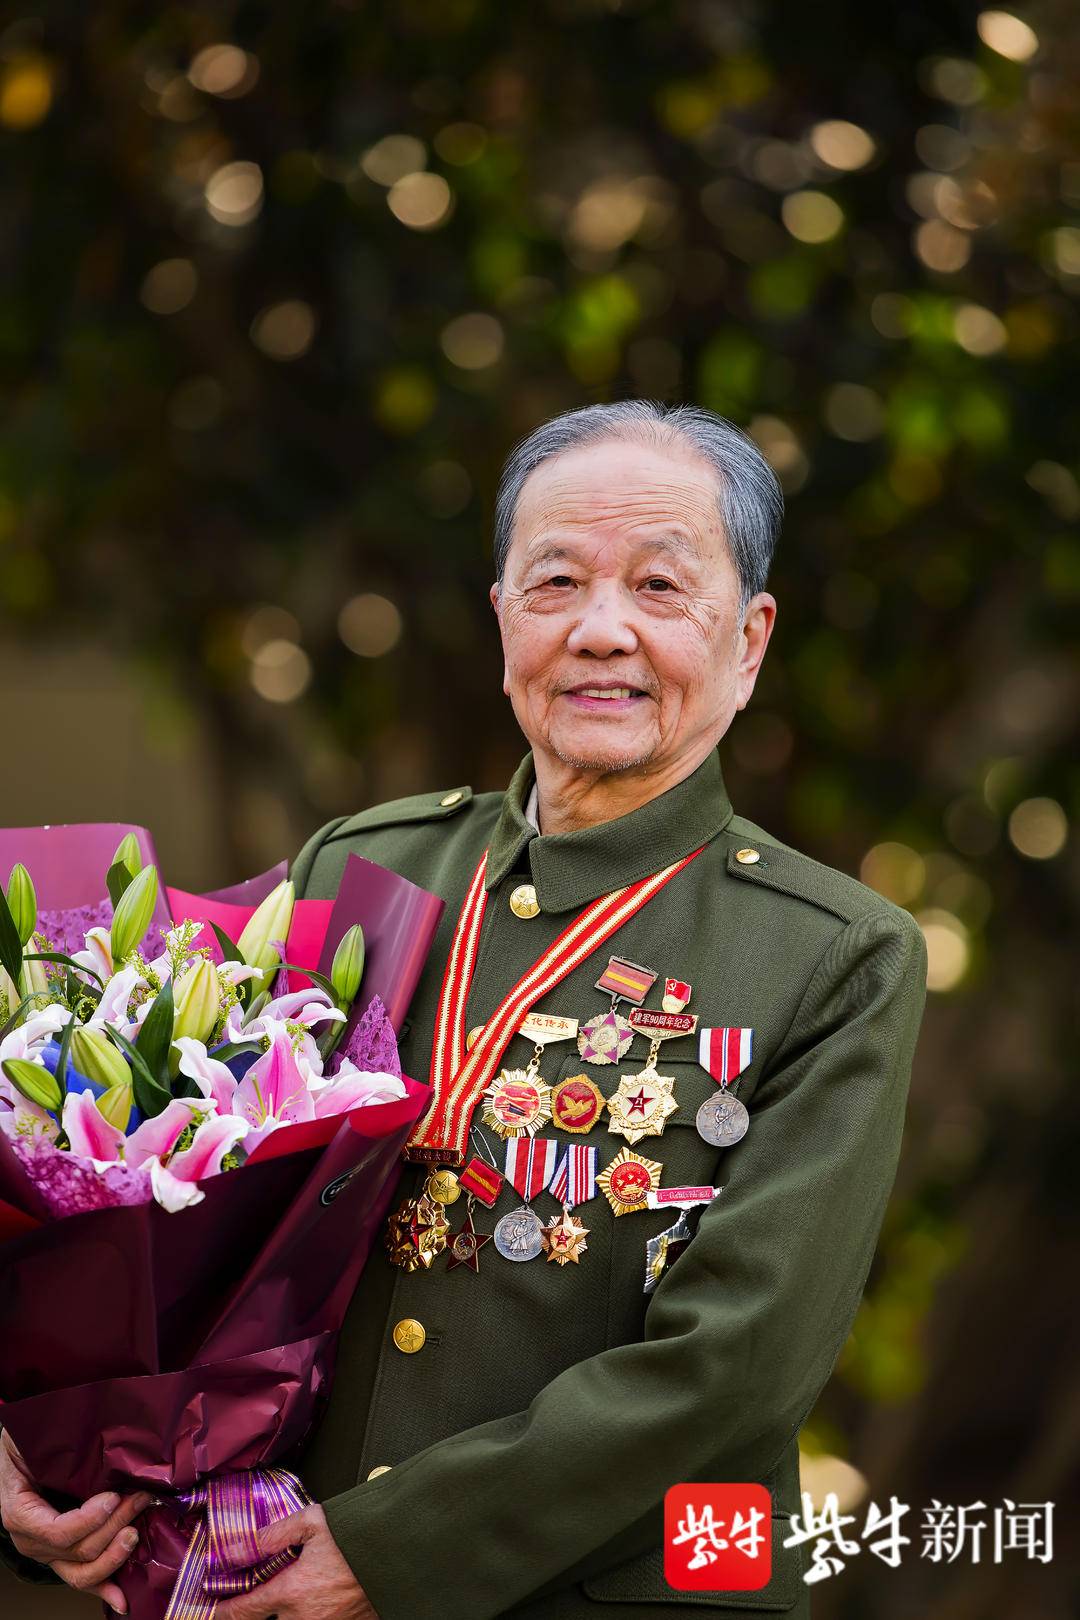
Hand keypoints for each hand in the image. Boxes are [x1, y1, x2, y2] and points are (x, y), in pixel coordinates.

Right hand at [0, 1428, 150, 1613]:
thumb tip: (90, 1443)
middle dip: (114, 1526)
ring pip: (81, 1571)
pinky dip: (103, 1587)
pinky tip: (122, 1599)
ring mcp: (48, 1551)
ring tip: (135, 1531)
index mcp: (20, 1513)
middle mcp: (32, 1540)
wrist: (24, 1448)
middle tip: (139, 1498)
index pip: (56, 1533)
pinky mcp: (64, 1553)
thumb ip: (55, 1447)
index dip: (88, 1520)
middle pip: (77, 1551)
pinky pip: (82, 1577)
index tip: (112, 1497)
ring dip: (115, 1554)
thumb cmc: (28, 1439)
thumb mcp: (32, 1438)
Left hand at [215, 1503, 378, 1619]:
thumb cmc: (359, 1536)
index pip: (245, 1611)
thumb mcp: (313, 1522)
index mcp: (292, 1592)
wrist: (399, 1552)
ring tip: (285, 1601)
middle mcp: (304, 1618)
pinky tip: (311, 1603)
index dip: (225, 1612)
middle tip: (248, 1606)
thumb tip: (238, 1547)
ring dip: (281, 1617)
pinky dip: (306, 1616)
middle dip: (254, 1616)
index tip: (215, 1611)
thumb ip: (273, 1535)